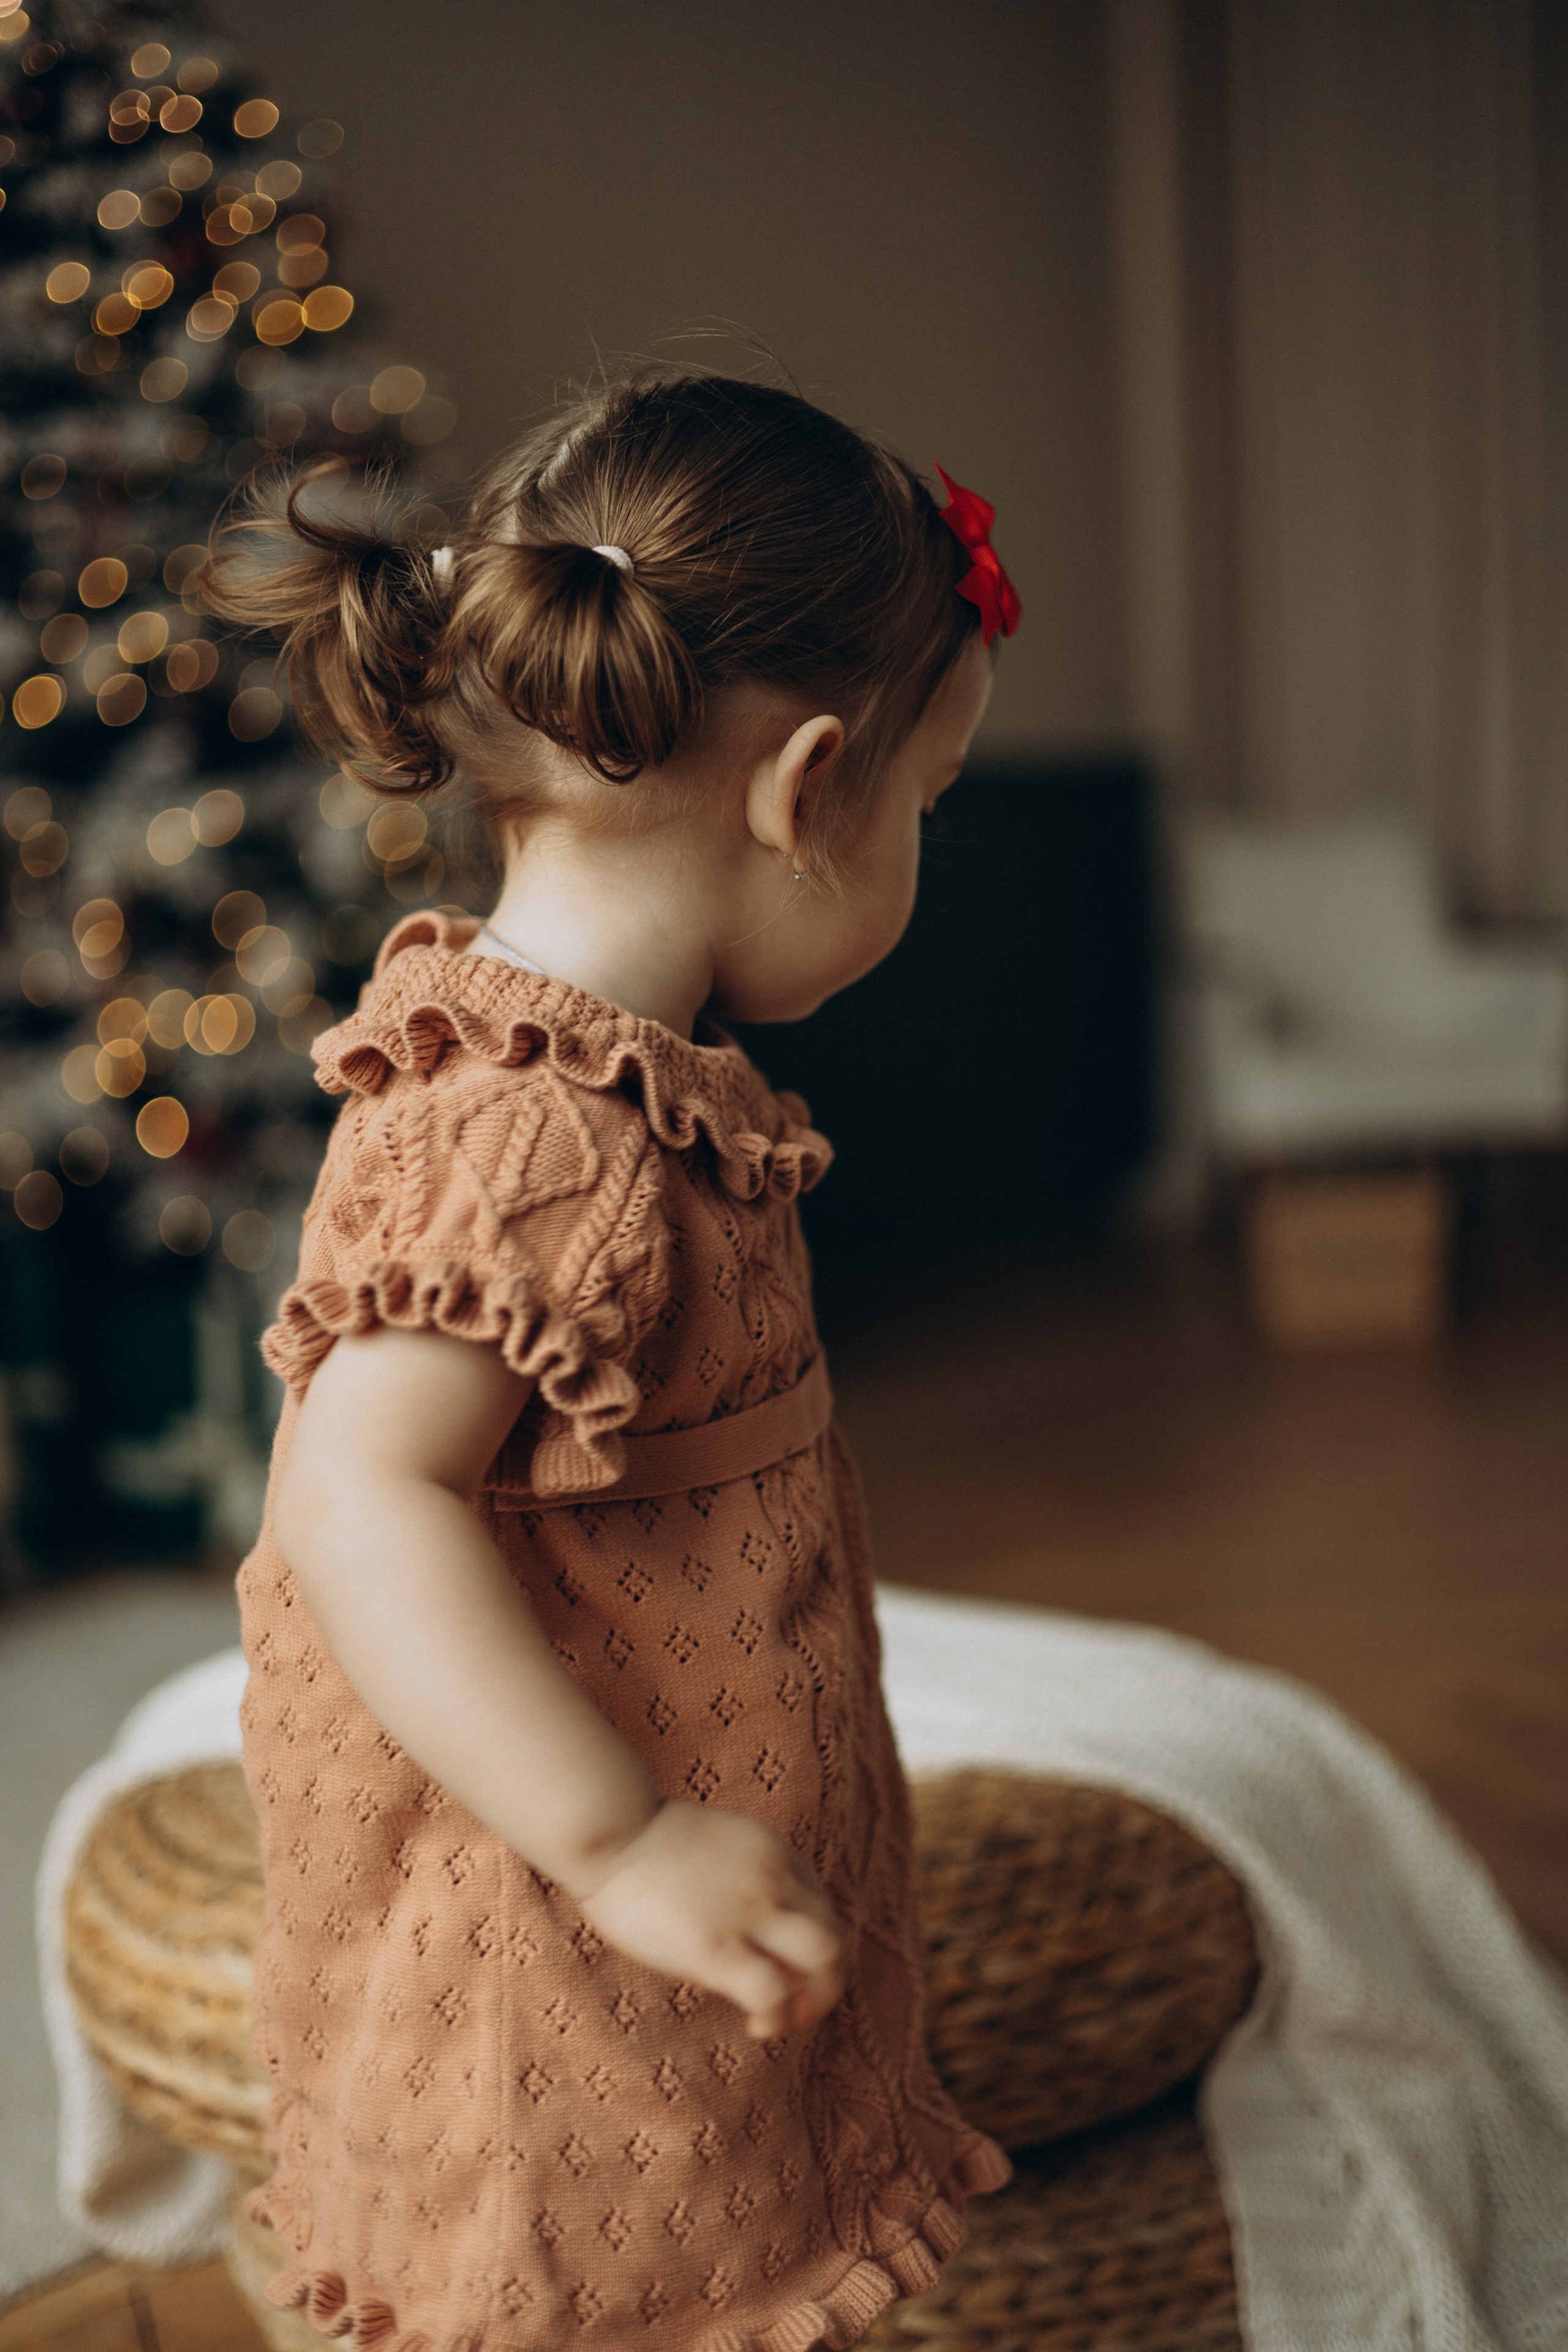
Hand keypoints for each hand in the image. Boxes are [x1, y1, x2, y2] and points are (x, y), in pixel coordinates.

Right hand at [577, 1801, 844, 2038]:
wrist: (610, 1828)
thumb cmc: (641, 1839)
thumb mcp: (713, 1845)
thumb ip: (740, 1875)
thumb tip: (747, 1920)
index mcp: (773, 1851)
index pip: (819, 1904)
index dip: (812, 1943)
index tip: (792, 1968)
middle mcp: (775, 1879)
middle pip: (833, 1933)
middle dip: (829, 1977)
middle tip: (804, 2005)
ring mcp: (749, 1913)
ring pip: (824, 1958)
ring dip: (822, 1996)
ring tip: (793, 2018)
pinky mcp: (717, 1948)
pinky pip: (772, 1992)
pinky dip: (777, 2018)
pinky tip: (757, 2027)